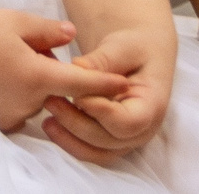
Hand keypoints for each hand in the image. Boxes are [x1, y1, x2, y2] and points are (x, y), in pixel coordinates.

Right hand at [0, 10, 128, 132]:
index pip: (82, 84)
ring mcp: (14, 115)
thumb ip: (49, 31)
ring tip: (9, 59)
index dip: (106, 84)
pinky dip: (21, 94)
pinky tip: (1, 75)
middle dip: (54, 71)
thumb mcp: (16, 22)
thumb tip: (72, 36)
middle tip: (29, 48)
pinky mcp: (2, 122)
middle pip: (59, 89)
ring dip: (37, 83)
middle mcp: (29, 101)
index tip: (127, 84)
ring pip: (41, 99)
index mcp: (36, 75)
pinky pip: (24, 108)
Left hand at [42, 25, 173, 163]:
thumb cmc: (134, 49)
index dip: (101, 112)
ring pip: (96, 152)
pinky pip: (89, 151)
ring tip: (46, 118)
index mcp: (152, 105)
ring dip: (69, 137)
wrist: (139, 57)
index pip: (128, 122)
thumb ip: (103, 59)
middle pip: (108, 140)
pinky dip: (69, 142)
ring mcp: (126, 140)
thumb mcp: (122, 46)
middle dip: (76, 122)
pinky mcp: (110, 142)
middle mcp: (143, 130)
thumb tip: (77, 67)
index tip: (76, 94)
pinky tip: (50, 125)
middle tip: (50, 100)